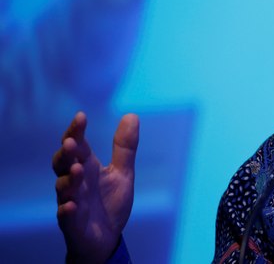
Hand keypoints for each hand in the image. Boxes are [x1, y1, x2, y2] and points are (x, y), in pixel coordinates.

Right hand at [52, 112, 139, 263]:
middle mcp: (76, 182)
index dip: (76, 131)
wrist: (106, 238)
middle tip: (71, 142)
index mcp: (87, 168)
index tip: (81, 116)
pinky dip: (67, 210)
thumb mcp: (122, 172)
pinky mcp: (72, 223)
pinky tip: (70, 205)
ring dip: (69, 179)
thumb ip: (124, 147)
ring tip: (77, 169)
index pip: (77, 146)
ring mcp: (72, 202)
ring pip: (63, 188)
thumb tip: (131, 114)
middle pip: (63, 164)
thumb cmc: (109, 202)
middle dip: (66, 154)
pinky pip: (66, 217)